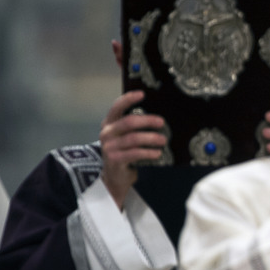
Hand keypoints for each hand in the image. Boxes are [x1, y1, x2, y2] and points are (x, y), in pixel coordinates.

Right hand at [98, 91, 165, 208]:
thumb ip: (136, 127)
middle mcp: (106, 133)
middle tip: (161, 122)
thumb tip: (159, 118)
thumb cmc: (125, 151)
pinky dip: (148, 152)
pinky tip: (157, 153)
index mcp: (109, 123)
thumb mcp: (127, 136)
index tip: (142, 94)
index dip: (128, 99)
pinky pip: (134, 153)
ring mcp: (109, 147)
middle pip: (128, 122)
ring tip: (163, 140)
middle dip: (147, 121)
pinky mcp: (114, 160)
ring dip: (151, 138)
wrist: (115, 176)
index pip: (117, 107)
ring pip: (133, 138)